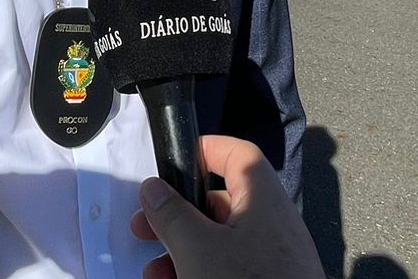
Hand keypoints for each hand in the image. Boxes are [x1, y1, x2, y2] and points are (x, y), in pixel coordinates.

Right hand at [130, 135, 323, 278]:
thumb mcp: (197, 250)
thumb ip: (172, 216)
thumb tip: (153, 188)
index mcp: (262, 200)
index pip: (238, 154)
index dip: (207, 150)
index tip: (174, 160)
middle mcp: (272, 225)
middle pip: (220, 204)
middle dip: (177, 216)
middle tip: (144, 228)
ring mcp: (273, 259)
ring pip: (220, 243)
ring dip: (180, 253)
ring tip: (153, 274)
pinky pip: (229, 269)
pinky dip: (199, 272)